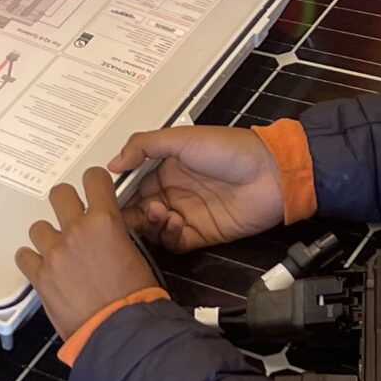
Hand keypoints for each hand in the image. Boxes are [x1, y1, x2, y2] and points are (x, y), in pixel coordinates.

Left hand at [17, 171, 162, 338]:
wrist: (121, 331)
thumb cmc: (135, 301)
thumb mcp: (135, 255)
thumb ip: (114, 235)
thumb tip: (106, 231)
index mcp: (105, 222)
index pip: (93, 179)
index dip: (93, 181)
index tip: (92, 188)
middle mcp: (76, 231)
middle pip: (59, 194)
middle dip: (65, 203)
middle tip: (71, 216)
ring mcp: (55, 253)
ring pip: (38, 227)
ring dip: (48, 237)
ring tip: (59, 253)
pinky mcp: (40, 276)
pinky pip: (24, 256)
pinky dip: (32, 261)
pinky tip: (43, 268)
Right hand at [109, 127, 286, 253]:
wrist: (270, 175)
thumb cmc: (231, 150)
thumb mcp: (182, 138)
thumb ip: (143, 146)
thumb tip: (113, 162)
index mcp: (167, 167)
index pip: (133, 184)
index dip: (121, 192)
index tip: (109, 197)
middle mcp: (175, 191)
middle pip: (140, 209)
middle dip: (132, 212)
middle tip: (133, 210)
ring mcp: (187, 213)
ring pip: (154, 228)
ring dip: (150, 224)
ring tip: (160, 212)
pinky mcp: (201, 233)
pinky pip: (175, 243)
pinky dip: (169, 237)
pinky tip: (175, 223)